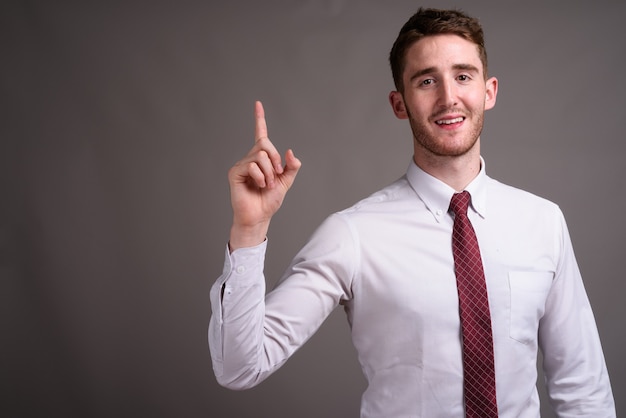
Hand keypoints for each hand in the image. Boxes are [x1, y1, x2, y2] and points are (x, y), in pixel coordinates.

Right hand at [227, 101, 300, 250]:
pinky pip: (251, 166)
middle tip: (277, 175)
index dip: (259, 119)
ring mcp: (242, 165)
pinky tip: (258, 186)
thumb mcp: (286, 182)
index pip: (260, 134)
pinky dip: (260, 177)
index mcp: (262, 158)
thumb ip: (291, 167)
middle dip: (275, 159)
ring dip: (269, 172)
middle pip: (265, 144)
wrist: (259, 217)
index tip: (258, 104)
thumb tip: (291, 152)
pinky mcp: (234, 173)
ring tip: (266, 185)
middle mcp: (250, 158)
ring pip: (260, 156)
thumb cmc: (269, 201)